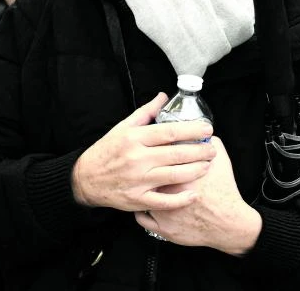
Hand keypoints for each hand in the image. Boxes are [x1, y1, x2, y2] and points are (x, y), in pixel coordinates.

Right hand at [71, 93, 215, 211]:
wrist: (86, 178)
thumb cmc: (107, 150)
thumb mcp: (123, 127)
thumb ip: (146, 112)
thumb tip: (163, 96)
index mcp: (135, 138)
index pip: (169, 132)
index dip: (191, 130)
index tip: (207, 129)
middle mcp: (137, 158)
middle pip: (176, 154)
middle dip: (199, 151)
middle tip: (213, 149)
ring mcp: (138, 180)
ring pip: (174, 176)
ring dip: (195, 171)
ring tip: (208, 166)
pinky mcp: (138, 199)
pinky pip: (164, 202)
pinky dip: (180, 199)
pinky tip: (194, 194)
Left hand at [135, 136, 261, 256]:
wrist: (229, 224)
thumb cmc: (225, 193)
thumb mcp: (221, 160)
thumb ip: (211, 143)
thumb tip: (202, 134)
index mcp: (175, 172)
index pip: (156, 155)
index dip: (155, 151)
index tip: (156, 149)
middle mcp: (164, 191)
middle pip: (145, 173)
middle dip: (144, 167)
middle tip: (148, 164)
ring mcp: (160, 212)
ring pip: (139, 195)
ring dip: (140, 188)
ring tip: (143, 181)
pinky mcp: (161, 228)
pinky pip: (141, 218)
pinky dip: (142, 210)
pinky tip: (145, 203)